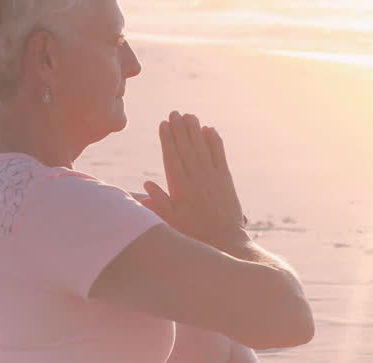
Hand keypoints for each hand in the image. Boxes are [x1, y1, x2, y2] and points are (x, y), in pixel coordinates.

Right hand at [143, 111, 244, 247]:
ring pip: (202, 149)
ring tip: (189, 116)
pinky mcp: (226, 180)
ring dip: (195, 131)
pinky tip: (210, 129)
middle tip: (174, 113)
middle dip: (180, 129)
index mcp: (180, 187)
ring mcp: (213, 178)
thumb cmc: (194, 232)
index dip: (167, 139)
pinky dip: (216, 142)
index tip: (163, 124)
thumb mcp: (172, 221)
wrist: (225, 239)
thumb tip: (146, 183)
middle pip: (186, 148)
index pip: (172, 157)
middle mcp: (196, 179)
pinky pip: (220, 156)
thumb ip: (159, 202)